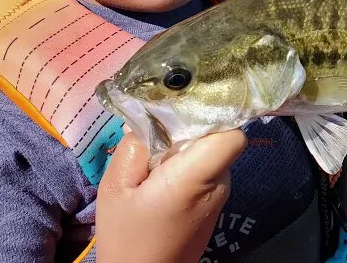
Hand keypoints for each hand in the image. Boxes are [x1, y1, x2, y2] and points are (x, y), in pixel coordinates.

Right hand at [94, 127, 246, 262]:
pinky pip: (207, 171)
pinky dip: (188, 167)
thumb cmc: (127, 237)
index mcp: (197, 178)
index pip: (230, 134)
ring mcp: (220, 198)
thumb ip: (134, 147)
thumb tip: (148, 116)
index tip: (183, 109)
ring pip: (212, 153)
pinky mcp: (214, 207)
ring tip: (154, 160)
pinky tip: (161, 178)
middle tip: (156, 133)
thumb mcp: (116, 188)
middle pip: (218, 138)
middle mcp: (219, 185)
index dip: (213, 115)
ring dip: (187, 150)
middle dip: (191, 130)